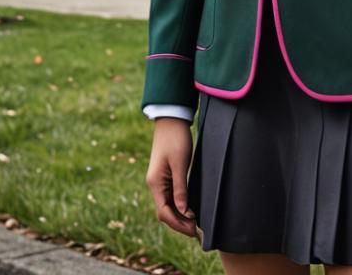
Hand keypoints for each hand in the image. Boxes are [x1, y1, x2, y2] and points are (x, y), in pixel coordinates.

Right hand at [146, 117, 197, 236]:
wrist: (171, 119)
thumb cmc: (176, 139)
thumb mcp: (180, 163)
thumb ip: (181, 188)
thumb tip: (183, 211)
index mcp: (156, 183)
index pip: (164, 212)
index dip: (178, 223)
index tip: (193, 230)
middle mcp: (155, 184)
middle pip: (165, 211)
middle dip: (179, 223)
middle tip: (196, 230)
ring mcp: (159, 180)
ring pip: (167, 205)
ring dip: (179, 216)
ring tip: (194, 223)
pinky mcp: (165, 175)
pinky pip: (170, 196)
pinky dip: (179, 205)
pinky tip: (189, 209)